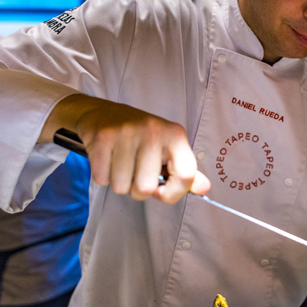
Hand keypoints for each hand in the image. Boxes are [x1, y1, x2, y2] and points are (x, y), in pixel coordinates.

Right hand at [41, 94, 210, 203]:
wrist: (102, 114)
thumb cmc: (139, 136)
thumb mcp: (167, 148)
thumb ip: (185, 170)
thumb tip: (204, 188)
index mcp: (175, 134)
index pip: (186, 175)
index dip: (173, 193)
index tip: (162, 190)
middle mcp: (153, 131)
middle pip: (146, 188)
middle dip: (137, 189)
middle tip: (134, 171)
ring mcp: (127, 133)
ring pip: (121, 187)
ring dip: (119, 183)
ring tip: (120, 163)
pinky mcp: (103, 138)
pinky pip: (102, 179)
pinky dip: (103, 176)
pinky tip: (108, 159)